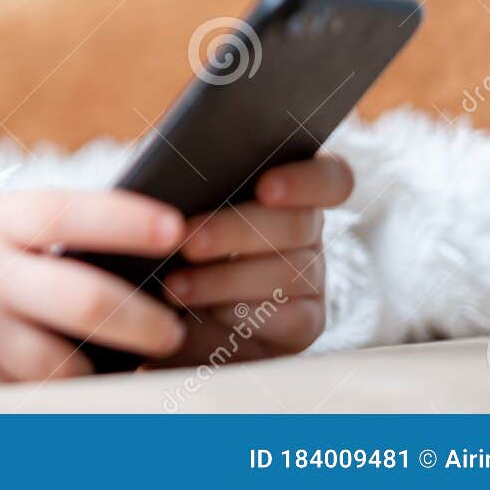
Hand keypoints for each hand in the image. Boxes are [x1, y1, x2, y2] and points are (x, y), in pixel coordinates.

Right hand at [0, 189, 192, 384]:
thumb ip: (7, 240)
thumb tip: (86, 263)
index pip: (72, 208)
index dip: (128, 216)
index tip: (176, 224)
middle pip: (86, 297)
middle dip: (141, 320)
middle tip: (172, 331)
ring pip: (59, 365)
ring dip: (100, 374)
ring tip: (133, 377)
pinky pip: (12, 397)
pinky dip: (42, 399)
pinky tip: (66, 399)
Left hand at [146, 152, 353, 368]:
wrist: (159, 297)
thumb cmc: (170, 229)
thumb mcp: (173, 194)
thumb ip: (186, 171)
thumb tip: (176, 165)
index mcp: (291, 186)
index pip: (330, 176)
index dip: (307, 180)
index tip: (266, 188)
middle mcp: (309, 230)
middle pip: (299, 225)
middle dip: (236, 231)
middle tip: (187, 240)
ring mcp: (313, 279)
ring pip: (287, 273)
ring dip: (225, 279)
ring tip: (174, 285)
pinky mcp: (303, 324)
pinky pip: (288, 320)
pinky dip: (242, 315)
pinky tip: (204, 314)